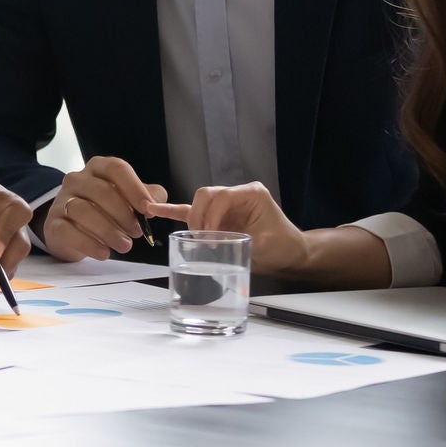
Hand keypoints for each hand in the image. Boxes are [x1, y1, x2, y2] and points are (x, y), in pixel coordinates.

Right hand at [41, 156, 167, 259]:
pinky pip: (69, 231)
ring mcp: (62, 200)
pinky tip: (104, 253)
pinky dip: (89, 244)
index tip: (148, 209)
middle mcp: (77, 179)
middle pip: (101, 191)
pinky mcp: (54, 223)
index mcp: (98, 168)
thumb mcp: (127, 200)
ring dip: (108, 230)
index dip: (134, 188)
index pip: (116, 169)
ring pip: (83, 210)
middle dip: (123, 214)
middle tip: (137, 232)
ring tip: (124, 245)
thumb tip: (157, 204)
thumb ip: (146, 197)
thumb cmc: (103, 211)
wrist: (70, 229)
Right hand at [145, 181, 311, 277]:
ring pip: (198, 203)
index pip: (221, 196)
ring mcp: (225, 205)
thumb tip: (223, 243)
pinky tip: (154, 209)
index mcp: (251, 193)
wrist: (291, 253)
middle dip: (199, 217)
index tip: (212, 238)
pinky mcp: (217, 216)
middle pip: (205, 195)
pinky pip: (191, 211)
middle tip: (202, 240)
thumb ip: (246, 242)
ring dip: (193, 221)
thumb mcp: (270, 245)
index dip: (212, 215)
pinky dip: (173, 211)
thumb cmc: (284, 246)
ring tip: (193, 239)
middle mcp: (236, 194)